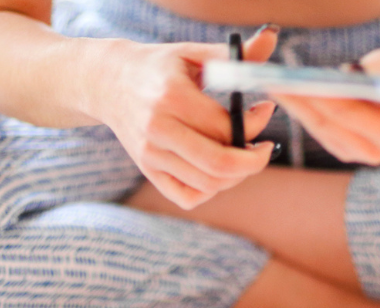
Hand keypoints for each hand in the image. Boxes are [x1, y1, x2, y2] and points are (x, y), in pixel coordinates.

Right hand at [94, 28, 279, 209]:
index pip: (226, 127)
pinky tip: (217, 170)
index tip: (265, 110)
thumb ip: (234, 55)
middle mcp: (158, 130)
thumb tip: (270, 39)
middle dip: (253, 161)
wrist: (109, 82)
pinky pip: (187, 196)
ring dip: (236, 175)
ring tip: (243, 155)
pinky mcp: (147, 171)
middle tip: (265, 149)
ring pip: (208, 184)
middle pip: (219, 164)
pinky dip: (210, 190)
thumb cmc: (158, 67)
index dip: (256, 124)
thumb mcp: (192, 54)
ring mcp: (150, 155)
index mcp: (172, 97)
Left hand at [272, 49, 379, 165]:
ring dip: (296, 106)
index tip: (302, 80)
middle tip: (278, 81)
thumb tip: (348, 72)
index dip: (324, 95)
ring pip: (321, 128)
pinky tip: (286, 94)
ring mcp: (361, 155)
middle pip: (331, 123)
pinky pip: (319, 131)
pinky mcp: (346, 153)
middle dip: (302, 100)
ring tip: (275, 84)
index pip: (351, 111)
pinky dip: (302, 111)